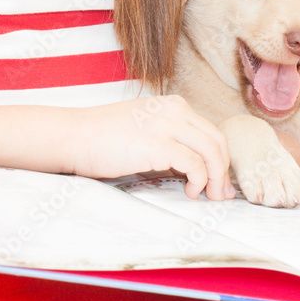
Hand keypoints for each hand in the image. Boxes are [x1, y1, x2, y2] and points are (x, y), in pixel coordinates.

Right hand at [68, 94, 235, 200]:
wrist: (75, 135)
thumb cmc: (104, 137)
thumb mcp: (145, 126)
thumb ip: (170, 138)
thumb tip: (194, 167)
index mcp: (173, 105)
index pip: (211, 131)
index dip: (220, 159)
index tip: (218, 181)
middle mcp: (175, 110)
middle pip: (218, 140)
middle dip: (224, 170)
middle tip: (220, 194)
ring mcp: (167, 125)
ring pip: (212, 152)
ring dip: (216, 178)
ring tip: (208, 196)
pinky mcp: (158, 144)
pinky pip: (195, 165)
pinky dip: (199, 181)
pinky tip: (190, 191)